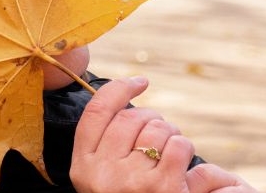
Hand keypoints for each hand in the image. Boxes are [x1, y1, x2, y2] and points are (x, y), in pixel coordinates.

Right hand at [70, 77, 259, 192]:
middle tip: (158, 134)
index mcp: (83, 168)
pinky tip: (179, 164)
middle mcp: (103, 174)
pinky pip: (178, 144)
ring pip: (157, 129)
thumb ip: (106, 144)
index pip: (96, 112)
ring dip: (169, 134)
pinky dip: (183, 147)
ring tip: (168, 154)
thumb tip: (126, 96)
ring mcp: (133, 181)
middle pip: (131, 118)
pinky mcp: (163, 187)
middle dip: (151, 118)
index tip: (139, 82)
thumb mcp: (101, 178)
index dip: (119, 89)